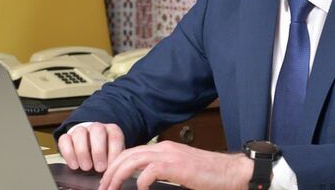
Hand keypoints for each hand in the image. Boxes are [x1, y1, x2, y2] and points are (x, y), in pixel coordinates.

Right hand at [57, 122, 124, 172]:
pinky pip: (65, 140)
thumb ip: (113, 160)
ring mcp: (81, 130)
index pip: (115, 136)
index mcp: (112, 130)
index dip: (114, 151)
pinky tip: (74, 165)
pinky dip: (68, 153)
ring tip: (86, 167)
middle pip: (97, 130)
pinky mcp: (67, 137)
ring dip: (82, 152)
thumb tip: (112, 171)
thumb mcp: (112, 157)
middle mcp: (97, 127)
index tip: (111, 166)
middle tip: (100, 168)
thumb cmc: (105, 155)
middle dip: (98, 151)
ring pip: (80, 133)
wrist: (90, 150)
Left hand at [98, 140, 252, 189]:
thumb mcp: (180, 172)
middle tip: (103, 187)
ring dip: (118, 175)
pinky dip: (141, 180)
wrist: (232, 172)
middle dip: (111, 171)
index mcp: (164, 149)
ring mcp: (171, 155)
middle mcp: (165, 148)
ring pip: (134, 160)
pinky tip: (139, 189)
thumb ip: (161, 172)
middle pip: (127, 154)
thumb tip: (142, 182)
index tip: (108, 181)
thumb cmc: (210, 175)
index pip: (131, 152)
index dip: (115, 166)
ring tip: (111, 189)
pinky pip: (151, 170)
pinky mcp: (178, 165)